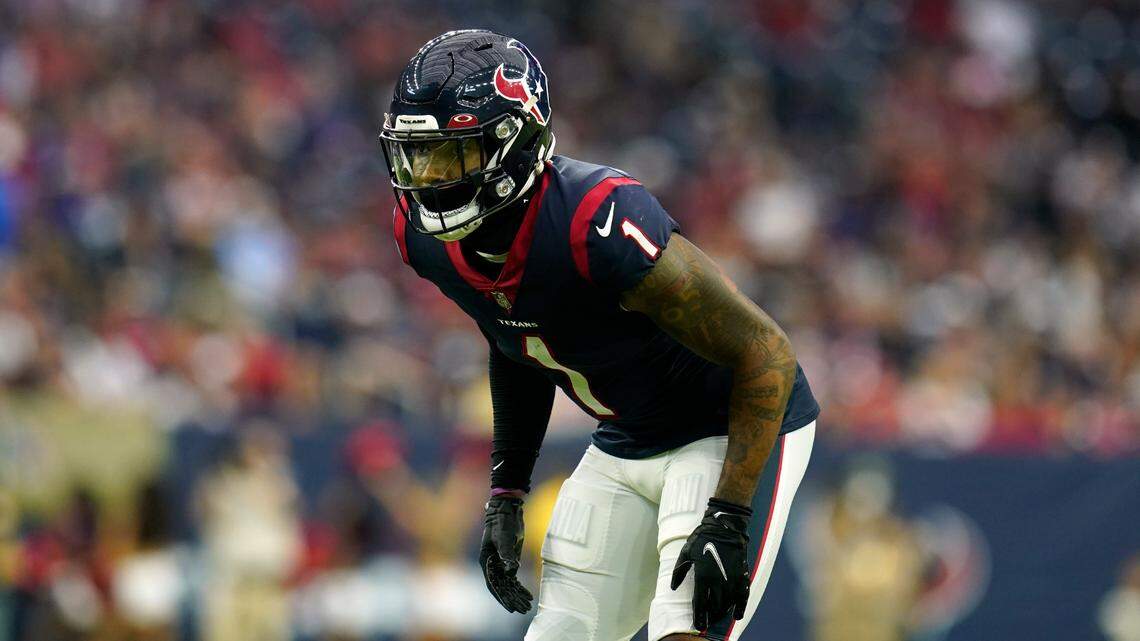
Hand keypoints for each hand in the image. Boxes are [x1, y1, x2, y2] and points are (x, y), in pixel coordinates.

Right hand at [479, 496, 533, 612]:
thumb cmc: (503, 522)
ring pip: (508, 585)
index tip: (510, 608)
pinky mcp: (509, 560)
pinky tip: (528, 595)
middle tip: (523, 610)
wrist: (507, 510)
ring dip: (517, 595)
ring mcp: (500, 564)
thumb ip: (507, 553)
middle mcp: (492, 565)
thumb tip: (511, 570)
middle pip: (502, 587)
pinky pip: (513, 578)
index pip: (493, 584)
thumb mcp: (504, 536)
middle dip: (512, 599)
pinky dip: (520, 587)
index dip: (502, 598)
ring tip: (527, 606)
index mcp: (486, 561)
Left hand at [670, 498, 752, 628]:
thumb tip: (673, 587)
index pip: (700, 603)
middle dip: (710, 616)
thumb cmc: (703, 538)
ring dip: (722, 613)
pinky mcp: (742, 576)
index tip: (699, 625)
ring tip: (717, 618)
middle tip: (707, 622)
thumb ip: (679, 571)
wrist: (725, 527)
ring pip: (728, 604)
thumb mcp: (686, 552)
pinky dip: (740, 608)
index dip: (699, 616)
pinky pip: (743, 596)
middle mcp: (718, 581)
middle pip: (714, 606)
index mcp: (703, 576)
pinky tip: (737, 616)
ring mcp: (731, 579)